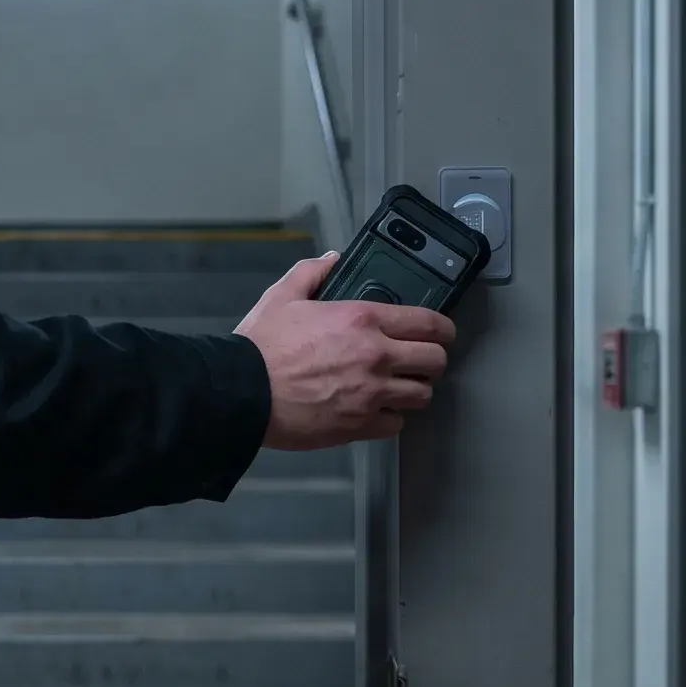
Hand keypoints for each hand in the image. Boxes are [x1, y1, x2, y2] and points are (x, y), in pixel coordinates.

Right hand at [236, 253, 456, 449]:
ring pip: (421, 396)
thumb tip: (332, 260)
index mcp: (363, 319)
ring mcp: (371, 394)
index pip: (429, 323)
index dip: (443, 329)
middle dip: (432, 360)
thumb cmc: (261, 345)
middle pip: (435, 361)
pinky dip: (390, 419)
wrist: (242, 393)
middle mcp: (376, 356)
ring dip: (413, 391)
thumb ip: (311, 273)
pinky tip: (376, 412)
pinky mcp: (359, 426)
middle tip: (419, 362)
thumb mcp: (282, 296)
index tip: (442, 333)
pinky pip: (396, 425)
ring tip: (399, 388)